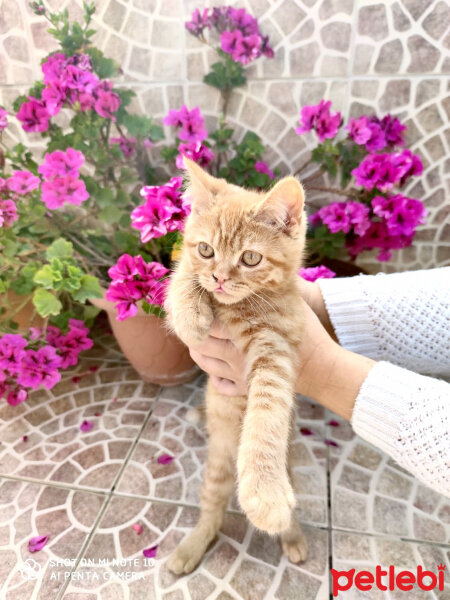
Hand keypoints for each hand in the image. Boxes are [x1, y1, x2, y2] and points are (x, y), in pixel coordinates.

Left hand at [188, 297, 374, 420]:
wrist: (321, 367)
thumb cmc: (306, 329)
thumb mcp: (291, 300)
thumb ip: (271, 282)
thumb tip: (265, 258)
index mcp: (244, 329)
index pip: (208, 319)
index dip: (196, 309)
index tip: (187, 300)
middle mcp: (236, 352)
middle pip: (200, 340)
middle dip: (191, 327)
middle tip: (189, 317)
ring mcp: (238, 372)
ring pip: (204, 361)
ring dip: (198, 347)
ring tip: (200, 335)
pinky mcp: (244, 387)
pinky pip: (218, 383)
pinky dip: (213, 373)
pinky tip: (217, 360)